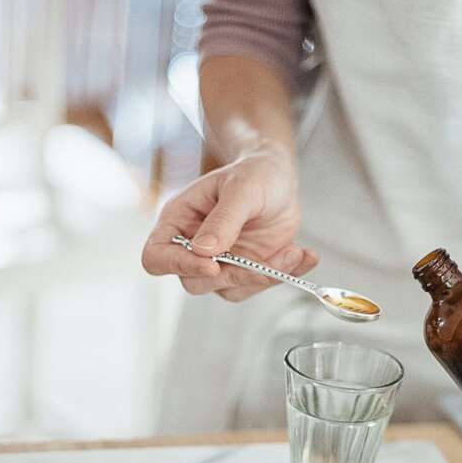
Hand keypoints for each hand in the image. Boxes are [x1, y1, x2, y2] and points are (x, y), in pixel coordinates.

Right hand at [142, 144, 317, 300]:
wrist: (280, 179)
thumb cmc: (255, 173)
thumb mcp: (242, 188)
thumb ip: (223, 219)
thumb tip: (203, 250)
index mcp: (179, 220)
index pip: (157, 257)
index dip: (178, 266)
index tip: (212, 264)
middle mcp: (194, 247)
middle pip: (194, 282)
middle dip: (233, 275)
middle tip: (265, 263)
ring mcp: (220, 262)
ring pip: (230, 289)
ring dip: (264, 277)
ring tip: (293, 252)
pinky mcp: (246, 269)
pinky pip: (258, 286)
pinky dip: (284, 275)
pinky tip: (304, 256)